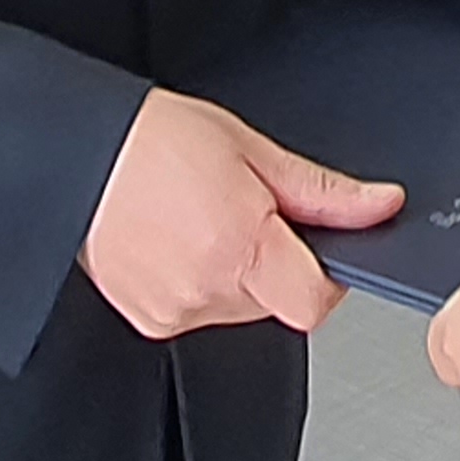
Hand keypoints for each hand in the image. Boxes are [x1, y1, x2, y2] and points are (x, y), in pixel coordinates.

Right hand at [80, 89, 400, 337]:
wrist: (80, 155)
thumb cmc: (153, 141)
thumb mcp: (252, 149)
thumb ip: (323, 191)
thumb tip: (379, 206)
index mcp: (239, 246)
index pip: (315, 302)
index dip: (329, 274)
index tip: (320, 242)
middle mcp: (205, 289)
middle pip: (280, 302)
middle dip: (280, 260)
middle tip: (250, 210)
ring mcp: (174, 311)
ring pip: (243, 306)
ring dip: (242, 272)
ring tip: (207, 219)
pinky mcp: (151, 318)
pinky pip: (203, 310)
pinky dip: (205, 281)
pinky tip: (182, 239)